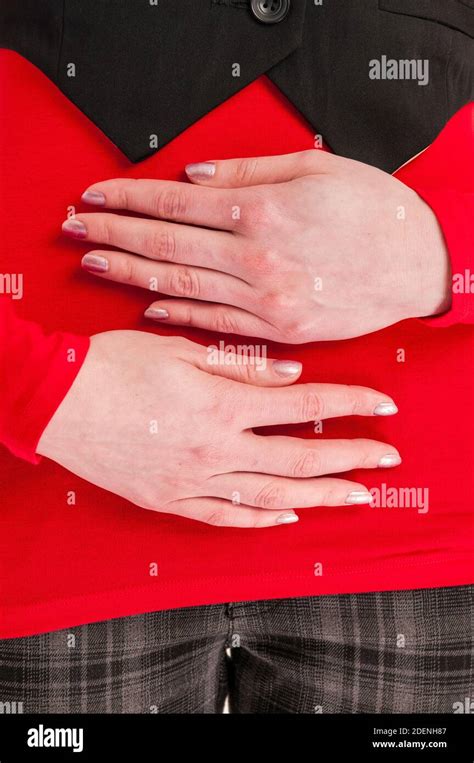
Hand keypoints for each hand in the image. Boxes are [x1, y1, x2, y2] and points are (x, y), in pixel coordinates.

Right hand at [37, 331, 400, 526]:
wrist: (53, 402)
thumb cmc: (110, 365)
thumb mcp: (177, 349)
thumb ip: (239, 365)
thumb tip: (291, 375)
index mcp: (219, 403)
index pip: (302, 404)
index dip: (348, 403)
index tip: (383, 406)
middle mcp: (213, 449)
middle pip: (298, 457)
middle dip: (350, 458)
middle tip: (387, 459)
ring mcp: (191, 481)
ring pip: (270, 496)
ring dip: (319, 496)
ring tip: (357, 497)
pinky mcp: (168, 500)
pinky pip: (223, 517)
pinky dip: (259, 520)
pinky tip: (287, 518)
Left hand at [65, 150, 450, 341]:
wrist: (418, 266)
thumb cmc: (375, 212)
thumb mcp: (315, 169)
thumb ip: (246, 172)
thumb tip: (191, 175)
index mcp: (263, 213)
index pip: (174, 204)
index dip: (127, 199)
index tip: (94, 196)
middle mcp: (256, 260)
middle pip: (165, 244)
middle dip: (113, 233)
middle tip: (75, 228)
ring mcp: (265, 301)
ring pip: (180, 284)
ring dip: (131, 272)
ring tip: (94, 261)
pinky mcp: (278, 330)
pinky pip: (215, 324)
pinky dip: (178, 312)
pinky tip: (147, 304)